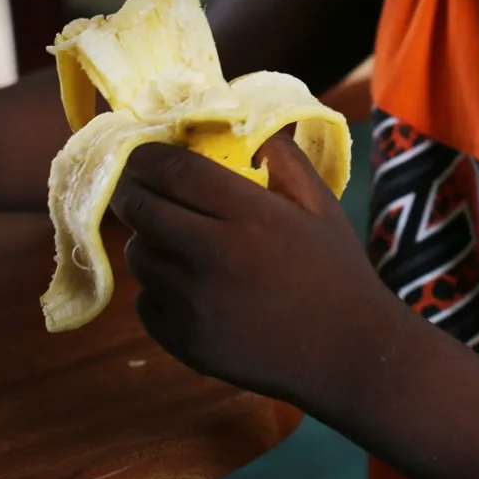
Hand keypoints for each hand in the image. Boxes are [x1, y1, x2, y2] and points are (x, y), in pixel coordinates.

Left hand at [111, 134, 402, 420]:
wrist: (346, 352)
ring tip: (167, 236)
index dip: (149, 156)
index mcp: (250, 215)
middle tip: (136, 186)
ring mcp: (194, 303)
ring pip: (138, 257)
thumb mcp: (321, 204)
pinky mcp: (184, 342)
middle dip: (131, 191)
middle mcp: (213, 256)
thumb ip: (285, 159)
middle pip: (143, 210)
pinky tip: (181, 283)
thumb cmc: (337, 270)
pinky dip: (153, 287)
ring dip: (145, 239)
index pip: (176, 172)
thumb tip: (249, 127)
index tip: (143, 150)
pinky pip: (144, 302)